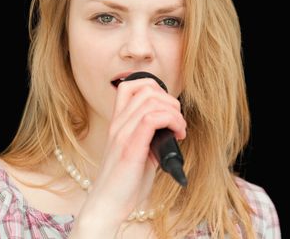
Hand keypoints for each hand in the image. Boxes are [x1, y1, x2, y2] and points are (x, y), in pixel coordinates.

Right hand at [73, 77, 186, 235]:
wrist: (108, 205)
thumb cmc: (126, 181)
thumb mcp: (140, 151)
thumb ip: (151, 135)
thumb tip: (173, 127)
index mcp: (118, 122)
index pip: (130, 85)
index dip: (155, 87)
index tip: (169, 107)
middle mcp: (118, 124)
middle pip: (146, 89)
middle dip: (171, 100)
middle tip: (178, 121)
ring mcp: (122, 134)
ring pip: (151, 101)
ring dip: (175, 112)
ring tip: (180, 130)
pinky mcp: (130, 148)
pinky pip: (152, 119)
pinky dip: (172, 121)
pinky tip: (178, 135)